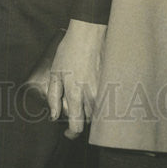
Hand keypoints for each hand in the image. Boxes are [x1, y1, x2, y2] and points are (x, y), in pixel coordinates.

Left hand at [46, 20, 105, 139]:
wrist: (89, 33)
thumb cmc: (69, 51)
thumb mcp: (55, 72)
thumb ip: (53, 97)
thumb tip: (54, 116)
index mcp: (75, 94)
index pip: (77, 127)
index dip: (71, 134)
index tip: (68, 132)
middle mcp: (91, 95)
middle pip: (88, 120)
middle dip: (80, 117)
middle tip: (73, 105)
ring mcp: (104, 90)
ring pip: (98, 112)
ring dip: (90, 110)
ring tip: (83, 95)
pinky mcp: (112, 83)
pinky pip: (106, 100)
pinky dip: (100, 100)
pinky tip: (93, 88)